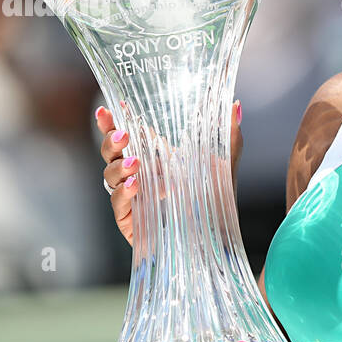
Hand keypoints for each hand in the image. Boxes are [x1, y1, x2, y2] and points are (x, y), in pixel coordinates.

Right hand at [96, 99, 243, 244]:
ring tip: (135, 164)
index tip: (106, 111)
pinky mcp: (130, 222)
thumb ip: (229, 135)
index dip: (110, 123)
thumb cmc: (216, 198)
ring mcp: (132, 198)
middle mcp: (138, 175)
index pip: (124, 136)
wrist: (218, 236)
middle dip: (111, 141)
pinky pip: (118, 204)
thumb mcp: (224, 163)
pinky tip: (134, 185)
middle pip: (110, 154)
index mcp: (153, 158)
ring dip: (118, 167)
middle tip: (124, 135)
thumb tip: (236, 105)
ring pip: (109, 177)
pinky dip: (123, 193)